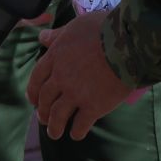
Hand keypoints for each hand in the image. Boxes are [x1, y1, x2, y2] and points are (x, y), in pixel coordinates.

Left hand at [26, 9, 137, 140]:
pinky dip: (76, 132)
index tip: (33, 99)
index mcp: (56, 57)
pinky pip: (80, 125)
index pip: (37, 78)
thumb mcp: (76, 26)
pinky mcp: (93, 107)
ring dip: (54, 127)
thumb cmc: (102, 28)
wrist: (127, 44)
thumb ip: (58, 35)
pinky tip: (77, 134)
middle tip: (43, 118)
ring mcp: (76, 94)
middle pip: (46, 99)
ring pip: (58, 116)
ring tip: (55, 133)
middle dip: (43, 111)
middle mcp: (61, 78)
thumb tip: (41, 37)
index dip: (33, 91)